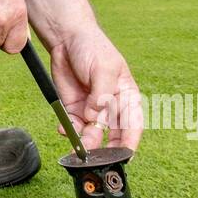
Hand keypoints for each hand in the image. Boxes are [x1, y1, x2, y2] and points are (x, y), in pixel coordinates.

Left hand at [47, 28, 143, 152]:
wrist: (66, 38)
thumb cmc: (92, 48)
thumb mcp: (104, 68)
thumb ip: (101, 96)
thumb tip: (94, 119)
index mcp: (127, 97)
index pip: (133, 125)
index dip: (130, 143)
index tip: (124, 156)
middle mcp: (111, 107)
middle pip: (113, 136)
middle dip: (106, 149)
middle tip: (97, 158)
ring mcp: (92, 110)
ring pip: (91, 134)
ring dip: (85, 143)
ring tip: (77, 145)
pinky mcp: (73, 109)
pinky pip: (73, 126)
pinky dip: (69, 131)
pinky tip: (64, 129)